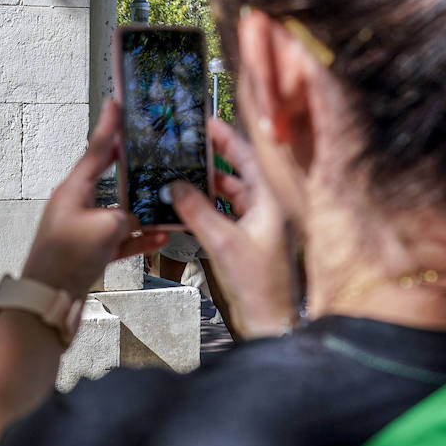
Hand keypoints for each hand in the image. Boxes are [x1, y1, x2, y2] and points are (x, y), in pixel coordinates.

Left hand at [19, 100, 167, 296]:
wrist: (49, 301)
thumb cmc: (69, 258)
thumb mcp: (105, 228)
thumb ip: (126, 217)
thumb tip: (134, 221)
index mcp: (73, 190)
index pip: (96, 150)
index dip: (109, 126)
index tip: (117, 102)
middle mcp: (77, 204)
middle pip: (110, 178)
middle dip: (132, 166)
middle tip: (152, 147)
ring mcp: (83, 229)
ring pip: (119, 211)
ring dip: (143, 208)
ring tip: (169, 198)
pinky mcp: (90, 252)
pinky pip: (120, 239)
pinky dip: (139, 238)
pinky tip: (162, 236)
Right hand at [169, 117, 295, 337]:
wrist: (269, 322)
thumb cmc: (258, 284)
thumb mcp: (222, 242)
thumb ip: (197, 211)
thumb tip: (175, 186)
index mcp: (269, 202)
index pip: (247, 159)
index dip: (227, 139)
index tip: (207, 123)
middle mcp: (266, 210)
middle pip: (237, 175)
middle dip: (211, 161)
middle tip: (187, 147)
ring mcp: (258, 227)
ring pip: (229, 197)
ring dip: (206, 187)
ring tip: (180, 174)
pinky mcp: (247, 243)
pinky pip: (225, 216)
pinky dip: (206, 209)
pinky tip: (186, 208)